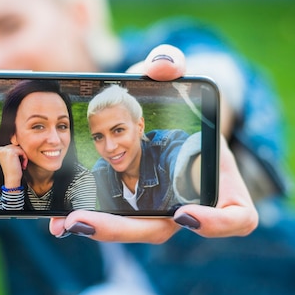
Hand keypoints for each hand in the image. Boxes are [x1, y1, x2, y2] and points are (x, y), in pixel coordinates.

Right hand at [0, 143, 27, 186]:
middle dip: (21, 155)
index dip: (18, 154)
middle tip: (21, 164)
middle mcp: (1, 149)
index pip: (13, 146)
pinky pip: (22, 151)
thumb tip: (20, 141)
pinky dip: (25, 158)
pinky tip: (23, 165)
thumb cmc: (13, 170)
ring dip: (23, 156)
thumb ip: (12, 150)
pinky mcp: (11, 152)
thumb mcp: (10, 159)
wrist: (12, 179)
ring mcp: (5, 150)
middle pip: (16, 146)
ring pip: (20, 148)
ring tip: (22, 165)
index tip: (18, 163)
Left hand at [48, 44, 258, 241]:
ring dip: (97, 228)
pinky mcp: (134, 207)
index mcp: (219, 180)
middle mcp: (191, 204)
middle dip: (120, 229)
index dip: (217, 224)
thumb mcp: (175, 79)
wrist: (169, 118)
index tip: (183, 213)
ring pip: (132, 229)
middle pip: (161, 229)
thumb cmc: (178, 100)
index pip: (237, 217)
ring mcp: (160, 209)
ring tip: (60, 223)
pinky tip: (57, 220)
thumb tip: (162, 65)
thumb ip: (173, 65)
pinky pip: (114, 220)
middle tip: (81, 221)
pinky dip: (89, 221)